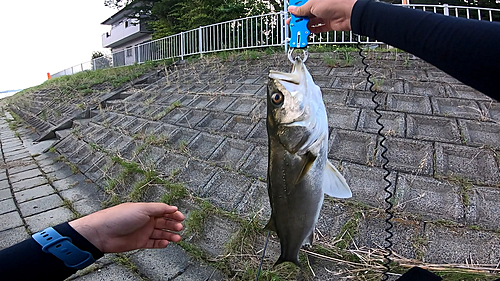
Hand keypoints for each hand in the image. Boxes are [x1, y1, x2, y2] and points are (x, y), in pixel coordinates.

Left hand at [69, 202, 184, 252]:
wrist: (103, 232)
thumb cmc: (119, 217)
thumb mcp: (143, 209)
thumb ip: (159, 208)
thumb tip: (173, 207)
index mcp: (147, 210)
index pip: (164, 211)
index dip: (173, 213)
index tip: (181, 217)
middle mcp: (146, 220)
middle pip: (164, 222)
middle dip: (173, 225)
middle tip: (179, 227)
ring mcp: (143, 231)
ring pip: (160, 234)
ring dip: (170, 235)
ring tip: (177, 238)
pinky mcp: (139, 242)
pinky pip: (153, 243)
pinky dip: (161, 243)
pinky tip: (166, 243)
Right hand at [287, 0, 356, 31]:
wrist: (349, 13)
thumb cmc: (335, 3)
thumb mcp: (312, 5)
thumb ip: (301, 9)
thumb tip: (293, 10)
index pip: (302, 3)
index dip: (295, 8)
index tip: (290, 13)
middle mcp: (320, 6)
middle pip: (306, 13)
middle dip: (298, 19)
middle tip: (292, 24)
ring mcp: (324, 15)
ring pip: (311, 21)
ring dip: (304, 26)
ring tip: (298, 29)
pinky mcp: (328, 24)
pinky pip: (318, 28)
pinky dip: (311, 31)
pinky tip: (306, 33)